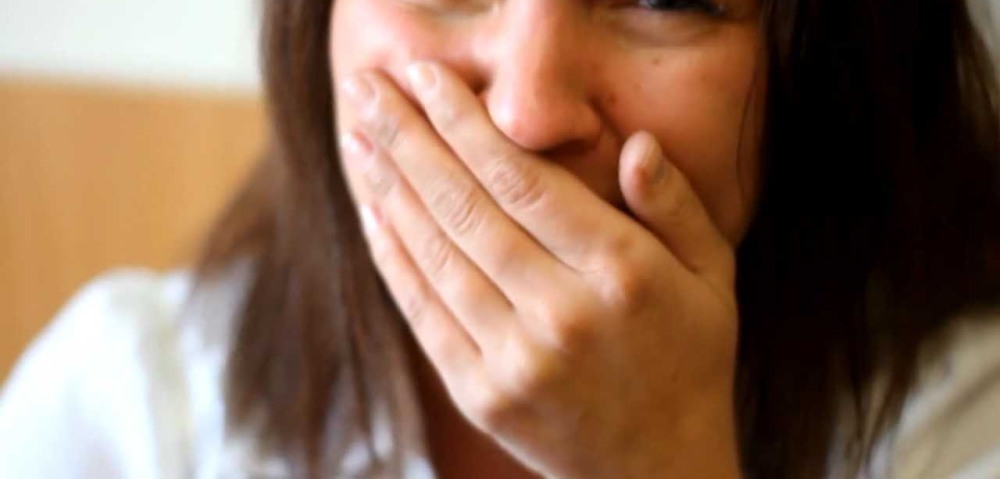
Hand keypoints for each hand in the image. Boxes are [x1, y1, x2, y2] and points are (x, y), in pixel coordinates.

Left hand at [338, 62, 740, 478]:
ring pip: (435, 254)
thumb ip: (677, 205)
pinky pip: (422, 311)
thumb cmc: (690, 358)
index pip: (523, 179)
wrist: (660, 470)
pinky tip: (373, 209)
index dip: (464, 122)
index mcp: (621, 273)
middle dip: (408, 138)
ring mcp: (515, 359)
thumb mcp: (713, 276)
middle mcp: (562, 313)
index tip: (425, 77)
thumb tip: (636, 145)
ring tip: (359, 137)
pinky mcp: (480, 394)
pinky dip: (392, 255)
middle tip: (367, 89)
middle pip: (465, 207)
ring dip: (389, 188)